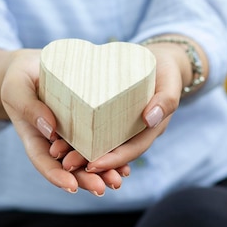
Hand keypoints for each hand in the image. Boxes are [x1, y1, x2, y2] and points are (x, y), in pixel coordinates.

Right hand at [0, 49, 125, 195]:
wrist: (34, 66)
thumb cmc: (19, 77)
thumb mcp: (17, 88)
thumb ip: (29, 107)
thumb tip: (51, 130)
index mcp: (35, 138)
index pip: (44, 163)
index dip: (57, 176)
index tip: (72, 186)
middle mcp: (55, 142)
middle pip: (69, 167)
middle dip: (86, 179)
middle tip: (102, 188)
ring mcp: (72, 134)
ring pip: (87, 158)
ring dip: (102, 172)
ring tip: (117, 180)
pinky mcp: (88, 123)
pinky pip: (99, 140)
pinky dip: (111, 153)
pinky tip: (125, 163)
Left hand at [60, 42, 184, 173]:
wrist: (160, 60)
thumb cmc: (166, 70)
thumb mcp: (170, 82)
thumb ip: (165, 100)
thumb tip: (149, 119)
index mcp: (148, 131)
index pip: (130, 151)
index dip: (112, 161)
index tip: (92, 166)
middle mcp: (131, 133)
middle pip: (110, 152)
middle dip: (88, 160)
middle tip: (66, 163)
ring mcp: (118, 124)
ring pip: (98, 142)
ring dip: (78, 150)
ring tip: (56, 151)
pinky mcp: (107, 113)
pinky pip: (92, 126)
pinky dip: (77, 132)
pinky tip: (58, 132)